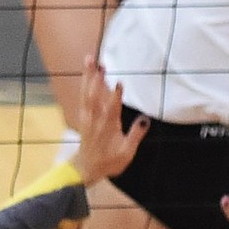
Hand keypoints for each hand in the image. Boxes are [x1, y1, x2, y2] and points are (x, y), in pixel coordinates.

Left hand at [71, 57, 147, 184]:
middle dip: (96, 78)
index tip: (119, 83)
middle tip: (98, 62)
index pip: (112, 109)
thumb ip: (135, 135)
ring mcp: (87, 117)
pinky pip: (83, 98)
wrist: (87, 168)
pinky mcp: (83, 116)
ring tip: (89, 60)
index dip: (116, 96)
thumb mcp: (126, 153)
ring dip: (88, 76)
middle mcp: (96, 119)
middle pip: (94, 96)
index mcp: (108, 127)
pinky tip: (86, 75)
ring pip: (86, 94)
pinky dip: (84, 85)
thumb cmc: (109, 161)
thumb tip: (145, 119)